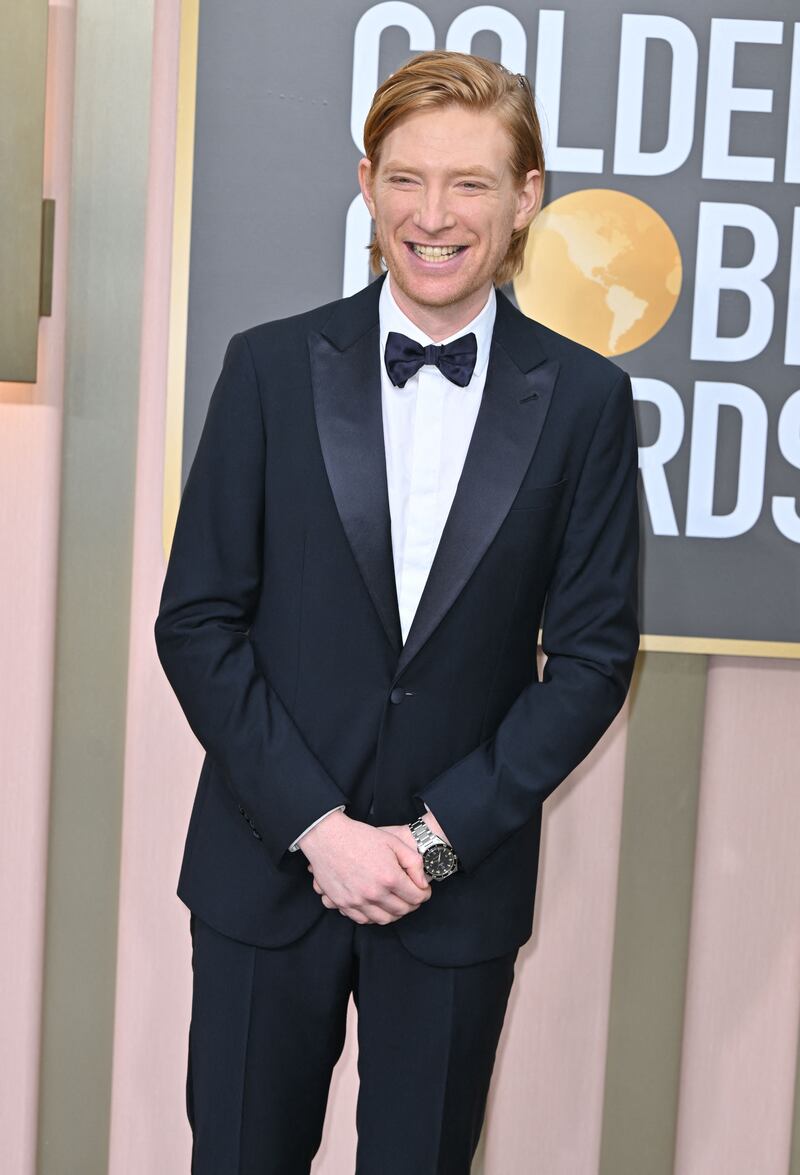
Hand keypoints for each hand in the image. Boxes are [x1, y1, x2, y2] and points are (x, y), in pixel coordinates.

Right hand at [301, 811, 430, 924]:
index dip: (424, 894)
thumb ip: (414, 863)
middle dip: (412, 904)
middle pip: (402, 910)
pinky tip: (377, 905)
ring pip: (384, 919)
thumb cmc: (361, 837)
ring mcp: (357, 900)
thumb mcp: (393, 842)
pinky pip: (363, 920)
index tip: (423, 890)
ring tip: (396, 902)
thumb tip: (422, 883)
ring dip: (394, 913)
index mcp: (389, 877)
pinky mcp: (343, 903)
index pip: (416, 897)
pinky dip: (374, 916)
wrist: (327, 837)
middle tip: (412, 896)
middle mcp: (374, 893)